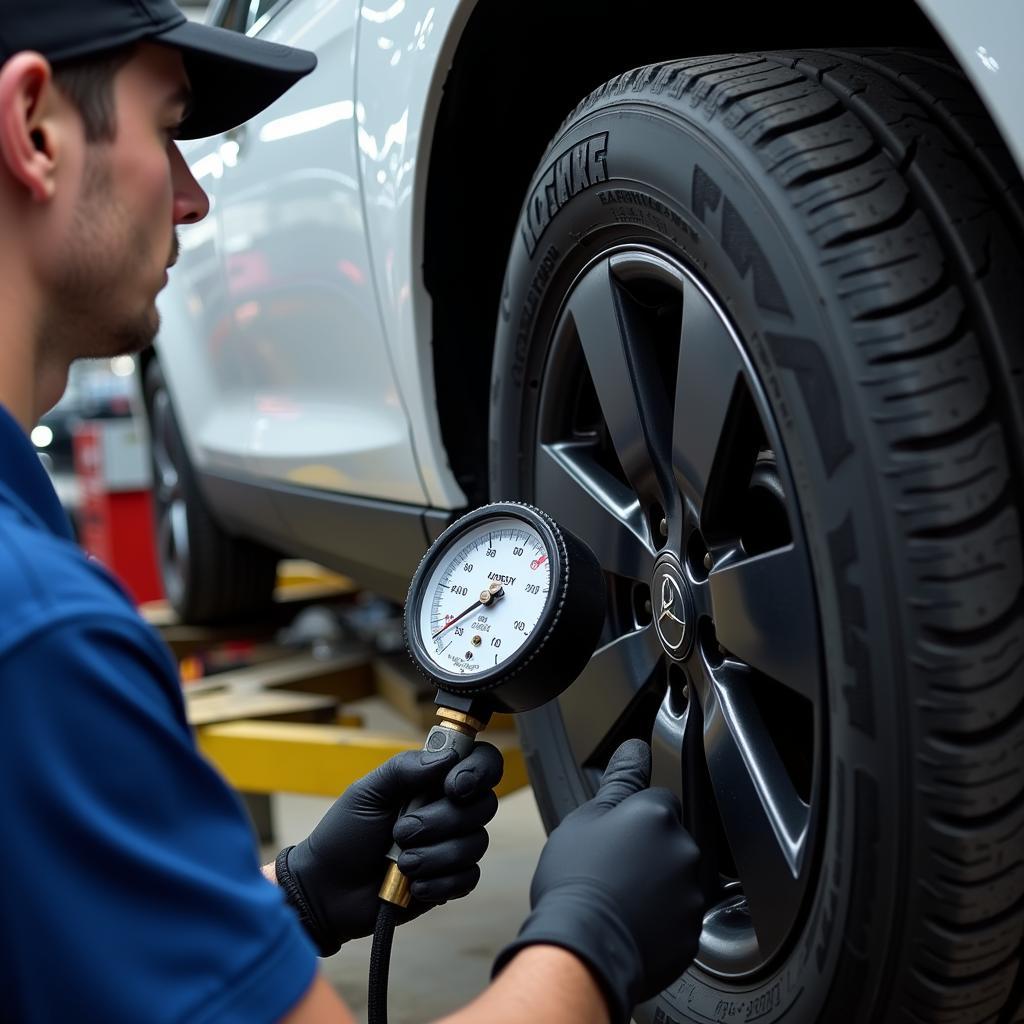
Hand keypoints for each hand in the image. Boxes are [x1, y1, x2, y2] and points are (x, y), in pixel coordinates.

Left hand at [276, 742, 503, 955]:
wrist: (327, 890)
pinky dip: (438, 882)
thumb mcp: (367, 792)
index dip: (478, 771)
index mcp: (432, 781)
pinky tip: (412, 885)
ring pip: (475, 844)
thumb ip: (404, 769)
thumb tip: (447, 757)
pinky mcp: (450, 881)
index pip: (481, 763)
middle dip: (441, 821)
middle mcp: (449, 810)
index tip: (453, 787)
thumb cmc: (344, 835)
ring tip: (401, 862)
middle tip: (401, 832)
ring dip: (434, 855)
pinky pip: (468, 878)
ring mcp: (451, 846)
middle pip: (483, 805)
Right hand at [493, 739, 701, 1022]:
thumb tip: (635, 749)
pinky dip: (660, 917)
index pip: (657, 799)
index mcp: (657, 814)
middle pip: (670, 837)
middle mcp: (683, 848)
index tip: (615, 834)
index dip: (633, 815)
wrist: (582, 948)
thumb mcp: (586, 819)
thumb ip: (620, 780)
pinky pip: (679, 914)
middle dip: (648, 848)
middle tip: (612, 866)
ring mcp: (691, 892)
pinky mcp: (692, 930)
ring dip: (656, 882)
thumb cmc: (576, 882)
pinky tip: (631, 920)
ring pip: (676, 875)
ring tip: (619, 896)